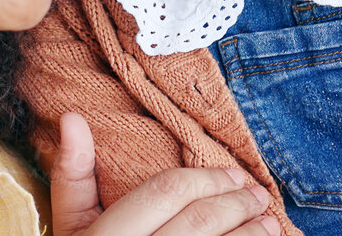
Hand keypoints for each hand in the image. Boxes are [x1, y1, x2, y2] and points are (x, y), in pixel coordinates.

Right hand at [49, 112, 280, 235]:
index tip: (234, 174)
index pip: (166, 192)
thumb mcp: (71, 224)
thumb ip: (73, 174)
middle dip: (236, 204)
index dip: (207, 179)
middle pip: (199, 223)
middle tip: (258, 195)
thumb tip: (72, 117)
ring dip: (251, 235)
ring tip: (270, 223)